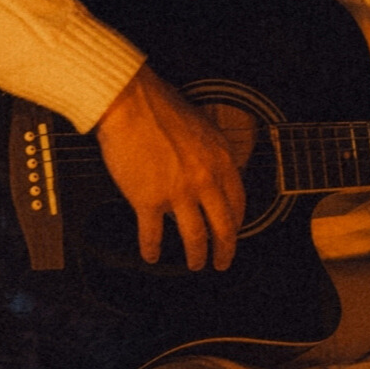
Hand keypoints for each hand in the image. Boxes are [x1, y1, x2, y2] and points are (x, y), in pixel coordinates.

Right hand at [93, 62, 245, 267]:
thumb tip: (214, 172)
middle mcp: (204, 179)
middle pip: (223, 227)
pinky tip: (152, 256)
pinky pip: (153, 235)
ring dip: (196, 256)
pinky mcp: (148, 201)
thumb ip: (211, 154)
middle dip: (225, 250)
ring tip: (194, 264)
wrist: (131, 104)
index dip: (237, 222)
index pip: (238, 201)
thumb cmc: (162, 108)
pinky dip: (152, 250)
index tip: (234, 231)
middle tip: (222, 262)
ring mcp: (177, 193)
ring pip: (195, 238)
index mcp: (220, 159)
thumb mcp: (203, 127)